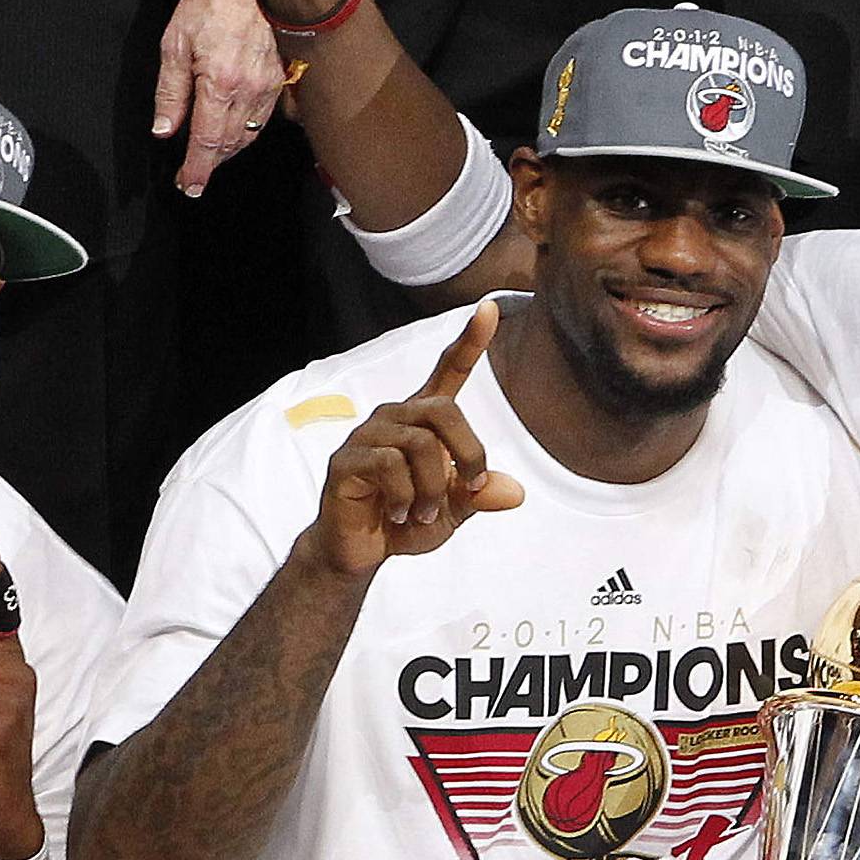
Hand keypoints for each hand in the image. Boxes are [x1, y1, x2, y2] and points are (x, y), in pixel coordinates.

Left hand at [154, 0, 284, 196]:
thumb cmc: (214, 2)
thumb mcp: (176, 42)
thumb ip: (170, 91)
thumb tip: (163, 128)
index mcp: (219, 83)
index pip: (206, 141)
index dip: (196, 169)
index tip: (187, 185)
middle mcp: (247, 91)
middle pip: (227, 145)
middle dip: (208, 165)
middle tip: (190, 175)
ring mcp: (266, 87)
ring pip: (246, 136)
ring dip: (225, 153)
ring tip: (208, 159)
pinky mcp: (277, 81)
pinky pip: (260, 120)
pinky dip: (244, 134)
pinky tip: (232, 134)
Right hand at [308, 299, 522, 577]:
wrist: (360, 551)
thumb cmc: (406, 522)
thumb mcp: (454, 512)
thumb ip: (479, 496)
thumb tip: (513, 492)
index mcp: (422, 421)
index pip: (448, 371)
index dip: (470, 341)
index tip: (490, 308)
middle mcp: (394, 418)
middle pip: (444, 410)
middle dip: (467, 453)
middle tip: (469, 490)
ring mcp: (366, 436)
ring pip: (419, 444)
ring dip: (433, 489)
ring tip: (424, 515)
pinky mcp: (346, 460)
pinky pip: (389, 466)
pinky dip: (405, 499)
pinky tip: (398, 515)